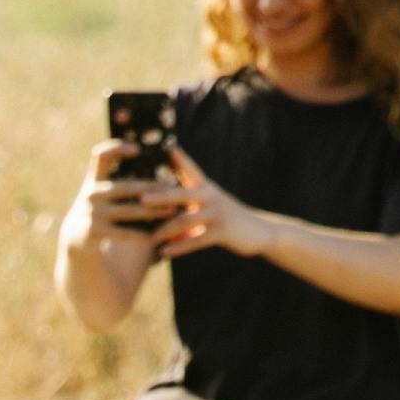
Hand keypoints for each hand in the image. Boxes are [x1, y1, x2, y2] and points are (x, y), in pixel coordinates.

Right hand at [75, 148, 179, 240]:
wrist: (75, 241)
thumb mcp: (100, 194)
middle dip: (154, 188)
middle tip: (174, 188)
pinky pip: (126, 232)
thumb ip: (117, 183)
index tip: (137, 149)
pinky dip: (144, 233)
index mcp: (94, 181)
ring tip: (173, 211)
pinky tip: (159, 233)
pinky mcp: (96, 232)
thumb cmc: (98, 213)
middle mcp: (92, 194)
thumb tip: (150, 167)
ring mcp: (93, 213)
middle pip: (128, 187)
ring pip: (131, 210)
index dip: (117, 148)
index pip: (101, 156)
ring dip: (155, 210)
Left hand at [141, 150, 261, 260]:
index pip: (190, 168)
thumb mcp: (211, 200)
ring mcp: (216, 214)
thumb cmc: (226, 215)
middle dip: (160, 197)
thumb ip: (189, 192)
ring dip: (164, 231)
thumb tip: (164, 188)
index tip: (166, 147)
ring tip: (149, 238)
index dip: (180, 158)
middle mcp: (210, 196)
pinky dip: (178, 247)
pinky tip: (164, 252)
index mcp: (206, 187)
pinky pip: (195, 240)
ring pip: (184, 221)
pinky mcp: (221, 232)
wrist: (259, 231)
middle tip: (140, 199)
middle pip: (180, 194)